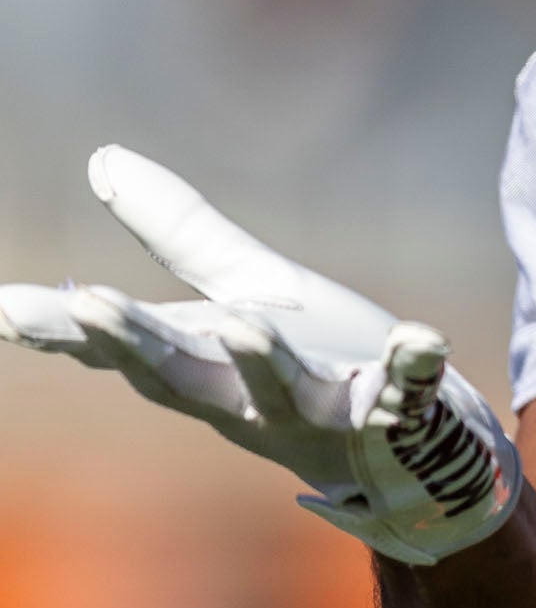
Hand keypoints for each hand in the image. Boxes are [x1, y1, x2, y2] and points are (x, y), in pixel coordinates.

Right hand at [0, 146, 518, 565]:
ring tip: (242, 321)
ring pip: (285, 392)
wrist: (409, 448)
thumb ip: (179, 234)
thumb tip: (101, 158)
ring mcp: (326, 415)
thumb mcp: (245, 290)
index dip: (65, 329)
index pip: (125, 348)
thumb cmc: (313, 365)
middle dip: (136, 342)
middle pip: (184, 375)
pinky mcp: (399, 418)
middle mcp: (251, 400)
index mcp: (209, 366)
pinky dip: (416, 366)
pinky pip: (411, 394)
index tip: (4, 307)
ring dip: (261, 358)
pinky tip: (422, 338)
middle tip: (87, 302)